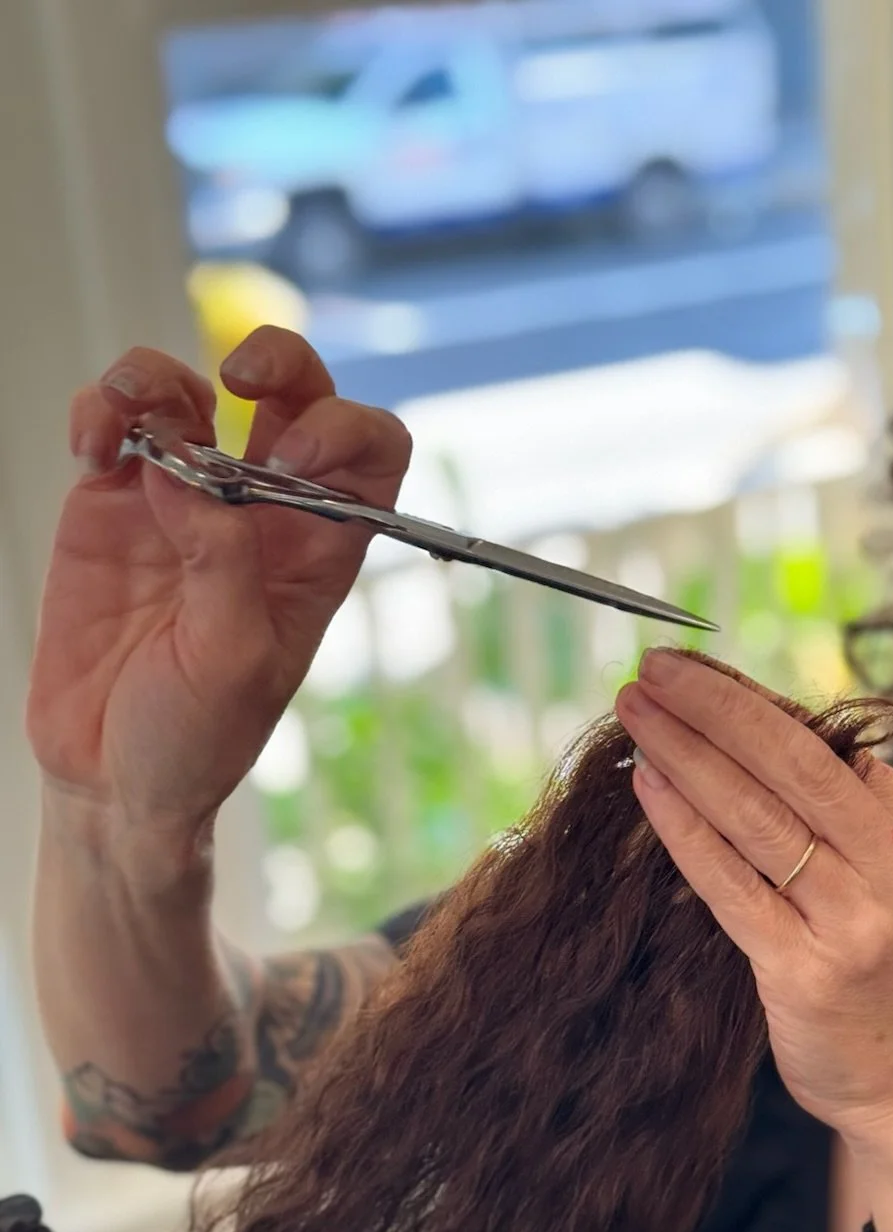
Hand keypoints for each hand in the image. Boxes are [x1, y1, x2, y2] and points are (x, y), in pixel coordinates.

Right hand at [29, 326, 411, 848]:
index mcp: (316, 553)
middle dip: (276, 361)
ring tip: (129, 417)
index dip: (346, 432)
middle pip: (292, 395)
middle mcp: (257, 514)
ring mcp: (181, 501)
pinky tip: (93, 444)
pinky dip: (103, 408)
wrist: (111, 778)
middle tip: (237, 379)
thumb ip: (223, 561)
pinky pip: (115, 422)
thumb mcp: (232, 660)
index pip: (368, 457)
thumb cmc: (194, 740)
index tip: (295, 456)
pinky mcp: (110, 504)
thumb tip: (188, 473)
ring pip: (188, 391)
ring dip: (160, 377)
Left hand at [613, 648, 892, 1155]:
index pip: (824, 744)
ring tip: (635, 717)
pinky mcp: (805, 973)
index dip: (748, 702)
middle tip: (651, 672)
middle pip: (792, 764)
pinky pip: (731, 884)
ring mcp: (855, 922)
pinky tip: (648, 789)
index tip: (690, 674)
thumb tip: (759, 738)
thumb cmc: (889, 974)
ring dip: (687, 756)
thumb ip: (850, 814)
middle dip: (713, 708)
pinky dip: (685, 829)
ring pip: (756, 817)